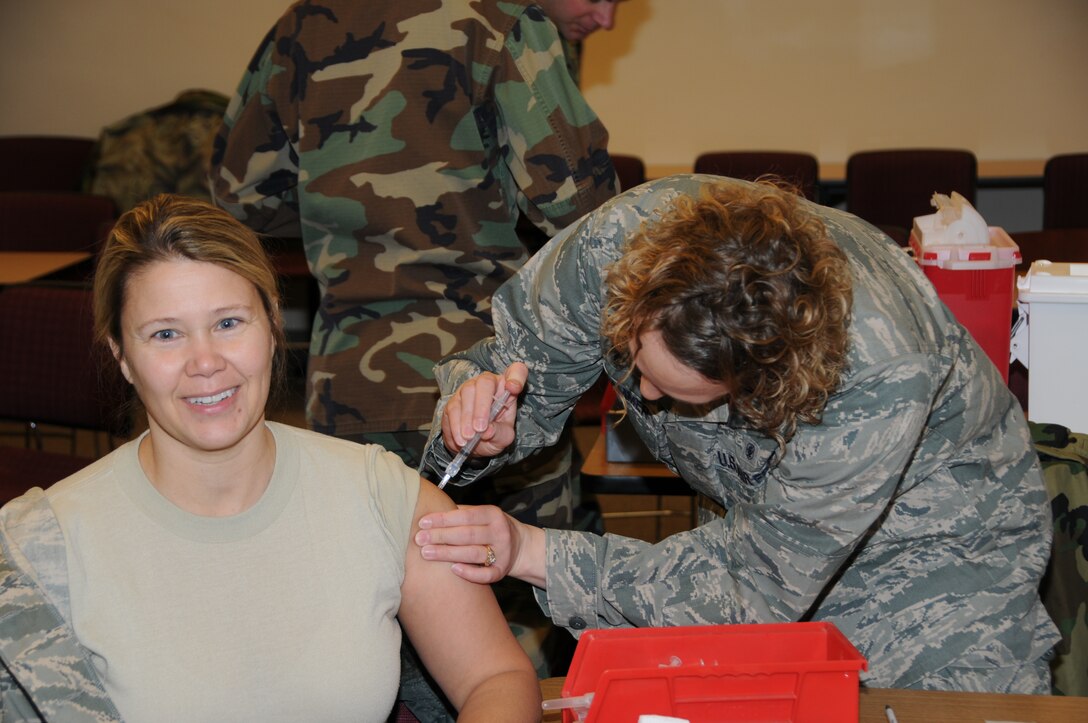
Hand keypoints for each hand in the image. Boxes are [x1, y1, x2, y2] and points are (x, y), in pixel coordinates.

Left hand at [416, 504, 535, 584]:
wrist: (522, 546)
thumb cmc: (492, 528)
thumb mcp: (483, 514)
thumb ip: (462, 513)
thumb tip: (431, 510)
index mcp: (493, 515)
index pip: (465, 516)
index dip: (443, 519)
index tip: (423, 523)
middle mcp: (500, 532)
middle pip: (467, 534)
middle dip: (441, 536)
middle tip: (419, 539)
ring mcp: (503, 553)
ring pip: (473, 553)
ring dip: (448, 554)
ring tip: (427, 553)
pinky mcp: (502, 571)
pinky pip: (486, 574)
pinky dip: (470, 573)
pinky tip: (453, 570)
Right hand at [440, 362, 526, 458]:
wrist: (472, 444)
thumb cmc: (493, 434)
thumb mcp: (503, 437)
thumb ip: (499, 433)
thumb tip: (487, 431)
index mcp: (506, 388)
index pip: (517, 371)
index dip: (516, 377)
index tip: (514, 388)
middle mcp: (487, 383)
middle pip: (485, 382)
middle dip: (482, 406)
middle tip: (480, 428)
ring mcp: (468, 389)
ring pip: (466, 393)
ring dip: (467, 417)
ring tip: (469, 437)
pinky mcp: (453, 400)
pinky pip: (452, 408)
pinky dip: (455, 425)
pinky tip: (461, 439)